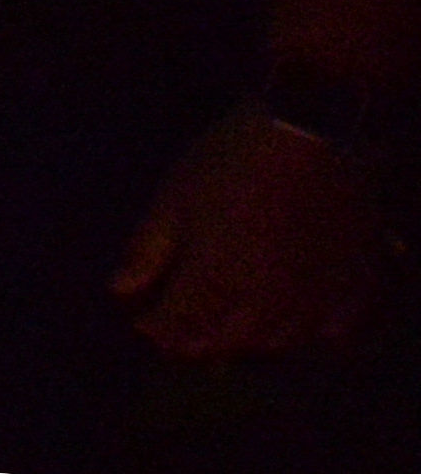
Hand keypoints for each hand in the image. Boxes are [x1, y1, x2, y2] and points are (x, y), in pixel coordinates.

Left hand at [112, 110, 391, 359]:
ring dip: (247, 340)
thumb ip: (148, 250)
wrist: (313, 128)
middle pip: (224, 344)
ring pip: (277, 344)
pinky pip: (332, 331)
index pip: (177, 330)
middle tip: (183, 324)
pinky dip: (309, 334)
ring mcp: (315, 298)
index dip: (155, 330)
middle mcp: (266, 303)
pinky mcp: (354, 286)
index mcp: (215, 281)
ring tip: (231, 322)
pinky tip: (295, 319)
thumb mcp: (175, 197)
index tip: (144, 322)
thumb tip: (120, 290)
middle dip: (196, 339)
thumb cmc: (233, 158)